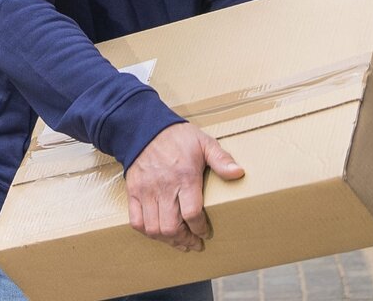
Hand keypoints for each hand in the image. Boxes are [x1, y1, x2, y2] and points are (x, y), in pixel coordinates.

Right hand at [125, 123, 244, 251]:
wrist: (145, 128)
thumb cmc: (177, 137)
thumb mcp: (204, 143)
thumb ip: (221, 159)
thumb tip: (239, 173)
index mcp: (185, 177)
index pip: (192, 214)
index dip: (200, 229)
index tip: (205, 232)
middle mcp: (164, 188)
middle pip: (171, 227)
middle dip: (185, 240)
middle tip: (194, 243)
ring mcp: (146, 192)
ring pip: (154, 228)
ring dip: (167, 240)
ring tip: (178, 242)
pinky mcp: (133, 193)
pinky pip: (136, 221)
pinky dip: (147, 232)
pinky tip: (158, 232)